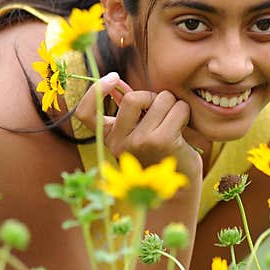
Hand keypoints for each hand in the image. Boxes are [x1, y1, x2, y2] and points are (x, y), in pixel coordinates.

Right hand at [74, 72, 202, 179]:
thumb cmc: (160, 157)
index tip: (113, 78)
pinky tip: (183, 128)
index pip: (85, 113)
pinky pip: (177, 109)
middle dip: (152, 96)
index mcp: (109, 139)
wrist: (177, 191)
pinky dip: (184, 113)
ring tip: (175, 123)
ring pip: (160, 99)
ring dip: (174, 105)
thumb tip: (117, 82)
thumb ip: (128, 111)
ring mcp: (139, 142)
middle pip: (132, 97)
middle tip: (161, 111)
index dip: (96, 90)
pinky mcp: (161, 141)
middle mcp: (119, 142)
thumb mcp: (137, 134)